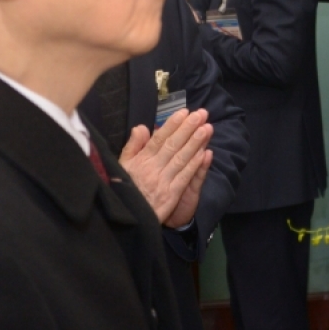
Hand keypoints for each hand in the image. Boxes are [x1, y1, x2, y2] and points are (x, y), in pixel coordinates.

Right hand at [118, 109, 210, 226]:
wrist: (126, 218)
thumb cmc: (124, 190)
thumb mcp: (121, 166)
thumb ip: (132, 146)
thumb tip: (140, 127)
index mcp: (141, 160)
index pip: (159, 138)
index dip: (173, 124)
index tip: (184, 112)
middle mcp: (152, 167)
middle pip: (173, 145)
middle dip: (188, 128)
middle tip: (202, 114)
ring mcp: (162, 181)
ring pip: (181, 158)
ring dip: (195, 143)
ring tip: (207, 128)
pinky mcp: (170, 195)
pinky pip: (184, 176)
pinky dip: (195, 164)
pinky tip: (205, 153)